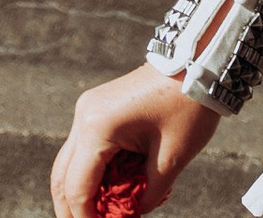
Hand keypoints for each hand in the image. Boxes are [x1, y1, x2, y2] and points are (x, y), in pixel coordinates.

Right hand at [52, 65, 219, 215]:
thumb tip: (132, 215)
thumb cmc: (189, 105)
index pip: (78, 187)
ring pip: (71, 163)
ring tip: (102, 213)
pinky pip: (87, 147)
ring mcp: (90, 108)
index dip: (86, 217)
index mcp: (98, 127)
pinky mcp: (99, 107)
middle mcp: (85, 115)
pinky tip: (114, 188)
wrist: (200, 59)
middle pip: (62, 177)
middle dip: (73, 209)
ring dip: (83, 190)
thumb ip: (147, 195)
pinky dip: (95, 171)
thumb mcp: (172, 158)